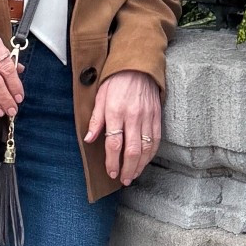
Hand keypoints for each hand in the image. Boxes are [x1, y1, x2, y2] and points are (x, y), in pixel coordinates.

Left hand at [84, 70, 162, 186]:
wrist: (138, 66)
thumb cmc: (115, 80)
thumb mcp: (100, 96)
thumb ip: (95, 119)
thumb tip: (88, 139)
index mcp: (116, 111)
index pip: (114, 143)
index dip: (112, 161)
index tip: (111, 172)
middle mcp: (133, 116)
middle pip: (132, 150)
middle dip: (127, 169)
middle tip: (123, 179)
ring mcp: (147, 117)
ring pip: (146, 148)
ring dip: (140, 165)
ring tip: (133, 175)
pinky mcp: (157, 117)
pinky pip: (156, 140)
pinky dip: (151, 154)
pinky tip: (145, 161)